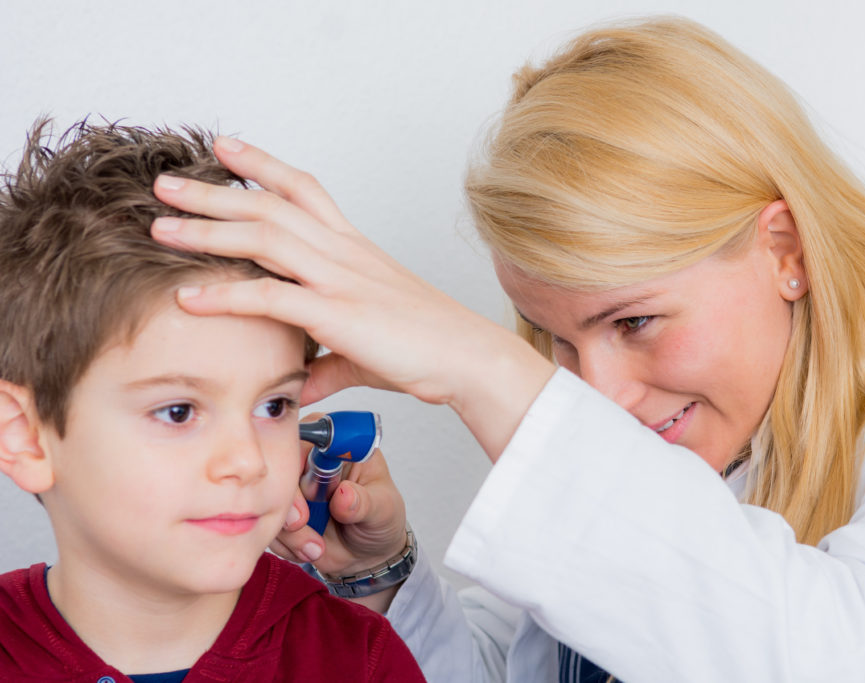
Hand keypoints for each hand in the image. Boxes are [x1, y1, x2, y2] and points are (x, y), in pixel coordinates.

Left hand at [150, 137, 554, 459]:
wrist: (469, 358)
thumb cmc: (428, 348)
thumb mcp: (366, 348)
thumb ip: (326, 362)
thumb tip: (300, 384)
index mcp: (354, 249)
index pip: (303, 191)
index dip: (263, 166)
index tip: (226, 149)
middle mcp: (344, 252)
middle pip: (270, 205)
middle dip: (215, 190)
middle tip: (168, 183)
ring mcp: (340, 278)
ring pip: (264, 237)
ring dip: (207, 229)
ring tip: (161, 224)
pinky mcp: (338, 314)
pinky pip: (271, 297)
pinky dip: (226, 296)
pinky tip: (190, 298)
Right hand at [273, 416, 407, 611]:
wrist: (369, 554)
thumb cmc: (381, 519)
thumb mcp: (383, 509)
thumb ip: (364, 502)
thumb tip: (345, 494)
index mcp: (336, 446)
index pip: (309, 436)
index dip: (299, 458)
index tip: (309, 491)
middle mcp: (309, 461)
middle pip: (278, 468)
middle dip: (289, 502)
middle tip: (303, 524)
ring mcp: (292, 488)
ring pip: (269, 501)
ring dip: (290, 532)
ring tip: (317, 547)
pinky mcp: (281, 514)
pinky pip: (267, 526)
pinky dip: (286, 545)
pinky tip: (310, 549)